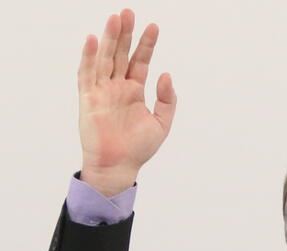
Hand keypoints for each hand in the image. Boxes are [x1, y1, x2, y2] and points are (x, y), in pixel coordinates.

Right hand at [78, 9, 175, 195]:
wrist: (119, 166)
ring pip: (105, 59)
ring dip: (109, 38)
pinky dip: (89, 57)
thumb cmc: (139, 148)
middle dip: (125, 33)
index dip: (146, 44)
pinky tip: (93, 40)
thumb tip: (166, 74)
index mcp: (134, 90)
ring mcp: (102, 91)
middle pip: (121, 54)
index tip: (154, 26)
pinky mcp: (88, 99)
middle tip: (129, 11)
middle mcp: (117, 87)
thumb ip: (167, 99)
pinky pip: (87, 74)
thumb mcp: (162, 123)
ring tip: (115, 18)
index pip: (140, 61)